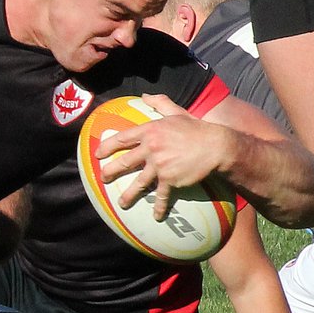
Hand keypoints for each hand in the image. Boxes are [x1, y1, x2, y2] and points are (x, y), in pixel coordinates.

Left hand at [96, 94, 228, 218]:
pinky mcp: (170, 179)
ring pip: (139, 182)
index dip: (108, 146)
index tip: (98, 154)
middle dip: (111, 171)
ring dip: (129, 195)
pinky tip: (156, 216)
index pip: (123, 139)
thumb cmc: (196, 128)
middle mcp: (151, 148)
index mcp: (150, 130)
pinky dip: (159, 207)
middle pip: (125, 161)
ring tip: (121, 203)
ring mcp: (159, 165)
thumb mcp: (176, 112)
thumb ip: (159, 103)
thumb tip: (144, 96)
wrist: (215, 146)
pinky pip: (161, 195)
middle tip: (103, 178)